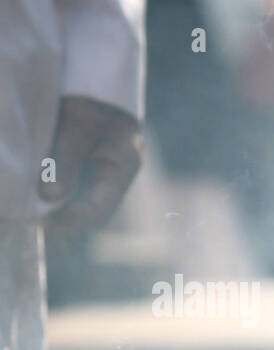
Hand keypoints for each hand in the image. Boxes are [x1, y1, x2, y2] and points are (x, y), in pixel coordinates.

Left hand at [40, 96, 142, 233]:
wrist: (99, 81)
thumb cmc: (93, 99)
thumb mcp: (78, 124)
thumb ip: (65, 159)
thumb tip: (49, 196)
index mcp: (122, 170)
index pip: (99, 209)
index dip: (72, 220)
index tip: (41, 221)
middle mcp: (113, 178)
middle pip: (88, 211)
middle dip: (60, 218)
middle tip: (28, 217)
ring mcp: (99, 174)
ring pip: (77, 201)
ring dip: (53, 206)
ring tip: (27, 206)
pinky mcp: (83, 168)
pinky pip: (69, 188)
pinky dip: (50, 191)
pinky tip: (33, 190)